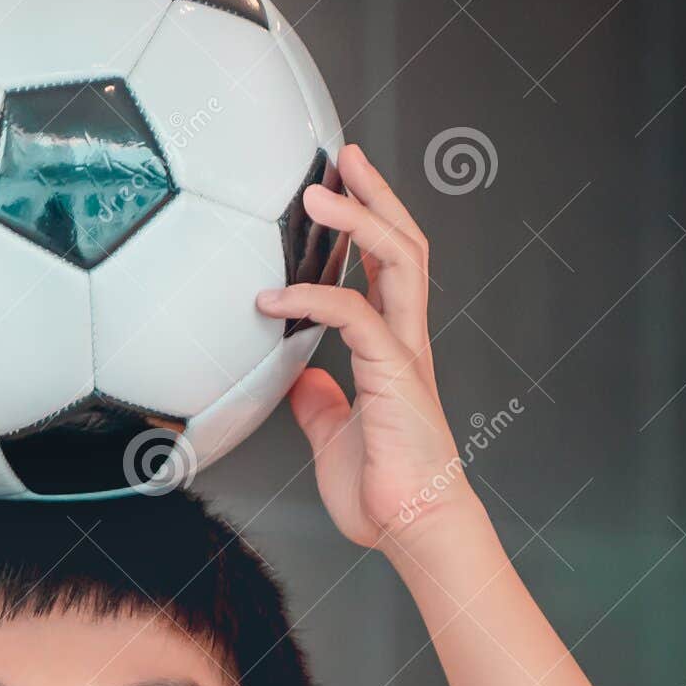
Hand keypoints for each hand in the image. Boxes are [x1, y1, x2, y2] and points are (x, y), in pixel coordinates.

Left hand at [255, 143, 477, 550]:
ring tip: (319, 192)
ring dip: (358, 221)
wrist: (412, 527)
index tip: (341, 189)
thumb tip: (298, 378)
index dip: (368, 224)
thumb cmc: (381, 493)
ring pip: (398, 260)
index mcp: (394, 351)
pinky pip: (355, 316)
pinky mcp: (395, 373)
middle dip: (375, 196)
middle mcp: (407, 341)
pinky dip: (313, 299)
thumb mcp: (333, 436)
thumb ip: (320, 401)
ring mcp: (405, 353)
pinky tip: (273, 298)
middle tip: (342, 158)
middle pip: (404, 244)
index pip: (388, 269)